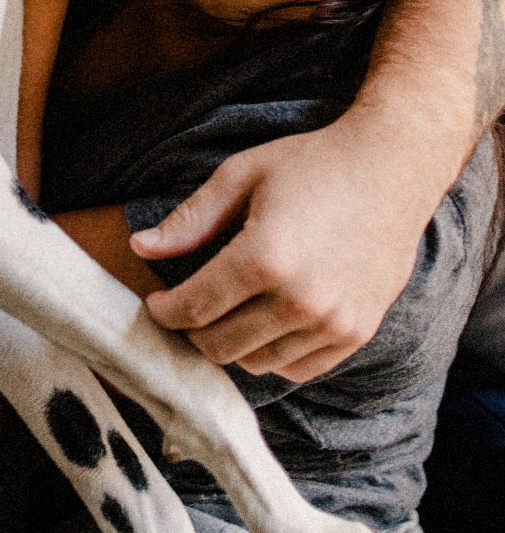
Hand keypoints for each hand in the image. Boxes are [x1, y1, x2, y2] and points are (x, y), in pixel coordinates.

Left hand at [132, 117, 423, 380]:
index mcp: (264, 258)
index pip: (195, 309)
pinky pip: (297, 368)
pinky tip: (263, 323)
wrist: (393, 168)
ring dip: (231, 344)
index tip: (155, 304)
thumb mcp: (241, 176)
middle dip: (193, 331)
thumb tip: (141, 249)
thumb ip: (190, 220)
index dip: (165, 311)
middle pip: (221, 345)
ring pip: (257, 363)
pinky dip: (271, 355)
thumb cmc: (311, 164)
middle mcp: (300, 300)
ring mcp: (333, 322)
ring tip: (224, 314)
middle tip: (186, 309)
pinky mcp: (357, 333)